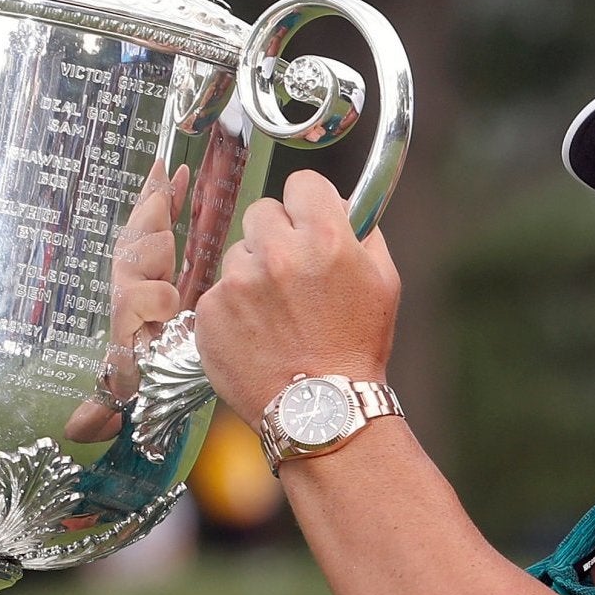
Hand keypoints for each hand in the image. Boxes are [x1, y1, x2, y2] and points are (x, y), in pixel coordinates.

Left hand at [66, 162, 190, 443]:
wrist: (145, 355)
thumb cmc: (140, 371)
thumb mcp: (126, 389)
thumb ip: (105, 406)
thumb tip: (73, 433)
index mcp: (126, 318)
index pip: (132, 299)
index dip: (147, 295)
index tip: (168, 299)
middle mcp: (129, 287)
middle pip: (135, 253)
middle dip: (150, 230)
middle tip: (162, 201)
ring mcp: (141, 265)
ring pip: (145, 230)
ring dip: (156, 203)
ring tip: (169, 176)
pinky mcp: (156, 249)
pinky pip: (160, 217)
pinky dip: (169, 193)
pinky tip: (180, 170)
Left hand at [193, 168, 399, 419]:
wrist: (320, 412)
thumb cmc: (357, 349)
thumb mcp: (384, 283)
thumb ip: (364, 233)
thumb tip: (344, 204)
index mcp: (324, 238)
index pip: (302, 183)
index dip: (308, 203)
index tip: (309, 222)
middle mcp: (277, 253)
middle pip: (262, 211)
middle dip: (276, 235)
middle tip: (291, 273)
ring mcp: (238, 282)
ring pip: (238, 254)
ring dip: (252, 274)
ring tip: (275, 315)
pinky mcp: (210, 311)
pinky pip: (219, 292)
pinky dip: (233, 309)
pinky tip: (256, 335)